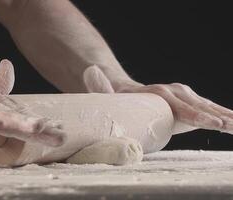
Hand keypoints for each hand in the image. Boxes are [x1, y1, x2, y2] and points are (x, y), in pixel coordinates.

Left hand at [83, 65, 232, 133]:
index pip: (180, 106)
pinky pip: (208, 109)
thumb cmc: (115, 96)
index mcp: (157, 94)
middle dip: (218, 117)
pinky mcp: (187, 101)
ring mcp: (183, 96)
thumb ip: (99, 85)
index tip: (212, 123)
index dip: (196, 115)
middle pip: (199, 106)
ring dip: (226, 116)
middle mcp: (173, 92)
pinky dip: (223, 115)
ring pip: (208, 107)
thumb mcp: (106, 92)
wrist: (124, 89)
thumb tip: (88, 70)